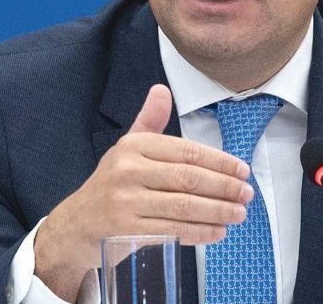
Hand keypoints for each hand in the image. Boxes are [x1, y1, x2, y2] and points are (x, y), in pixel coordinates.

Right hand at [33, 84, 252, 300]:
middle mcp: (128, 170)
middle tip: (247, 194)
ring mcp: (126, 201)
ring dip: (218, 211)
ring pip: (184, 206)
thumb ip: (149, 121)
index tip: (242, 171)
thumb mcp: (126, 148)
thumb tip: (162, 90)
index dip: (219, 162)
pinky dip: (200, 232)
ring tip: (239, 214)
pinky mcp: (126, 230)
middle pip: (189, 179)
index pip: (186, 151)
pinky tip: (218, 232)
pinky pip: (172, 230)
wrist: (76, 223)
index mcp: (133, 146)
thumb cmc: (110, 184)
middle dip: (224, 188)